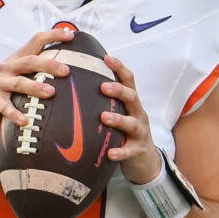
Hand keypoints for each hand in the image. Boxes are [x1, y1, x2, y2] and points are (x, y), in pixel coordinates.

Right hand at [0, 29, 72, 133]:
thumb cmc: (0, 89)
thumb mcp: (16, 75)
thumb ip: (35, 71)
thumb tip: (66, 71)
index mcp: (17, 60)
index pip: (35, 41)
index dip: (52, 35)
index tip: (70, 35)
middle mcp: (8, 67)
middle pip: (29, 61)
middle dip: (48, 64)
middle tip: (66, 70)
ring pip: (19, 82)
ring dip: (35, 87)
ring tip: (50, 93)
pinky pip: (5, 107)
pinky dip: (15, 114)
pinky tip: (25, 120)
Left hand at [99, 54, 161, 184]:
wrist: (145, 160)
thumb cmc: (124, 132)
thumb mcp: (119, 113)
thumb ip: (103, 101)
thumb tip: (73, 86)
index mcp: (131, 102)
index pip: (128, 80)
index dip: (119, 67)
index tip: (106, 57)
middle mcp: (137, 113)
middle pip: (132, 97)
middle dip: (118, 91)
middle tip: (103, 87)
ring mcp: (140, 132)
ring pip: (131, 123)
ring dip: (118, 119)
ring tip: (104, 117)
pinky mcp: (139, 150)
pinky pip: (130, 151)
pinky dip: (121, 152)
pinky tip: (110, 153)